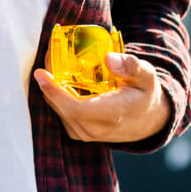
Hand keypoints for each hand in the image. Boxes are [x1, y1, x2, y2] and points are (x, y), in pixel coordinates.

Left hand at [34, 52, 169, 142]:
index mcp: (112, 113)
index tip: (42, 74)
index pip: (75, 108)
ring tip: (49, 70)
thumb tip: (108, 58)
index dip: (55, 92)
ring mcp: (89, 134)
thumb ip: (130, 65)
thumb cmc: (145, 94)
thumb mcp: (146, 76)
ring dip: (51, 93)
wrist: (148, 121)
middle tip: (43, 64)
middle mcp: (97, 128)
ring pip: (60, 114)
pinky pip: (63, 117)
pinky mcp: (82, 133)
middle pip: (63, 109)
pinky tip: (57, 84)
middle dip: (48, 87)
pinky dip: (57, 101)